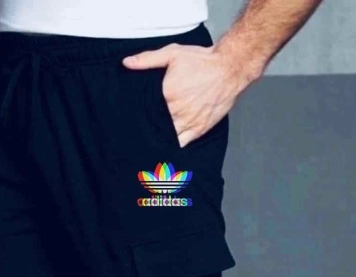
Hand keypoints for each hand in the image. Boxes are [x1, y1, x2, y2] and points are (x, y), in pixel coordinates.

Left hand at [122, 42, 257, 147]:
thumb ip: (147, 59)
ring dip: (160, 138)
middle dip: (148, 128)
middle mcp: (176, 111)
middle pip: (156, 126)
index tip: (132, 119)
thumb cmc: (202, 61)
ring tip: (152, 140)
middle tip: (138, 133)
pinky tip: (167, 143)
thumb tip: (126, 63)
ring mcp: (188, 122)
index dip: (138, 116)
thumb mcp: (172, 54)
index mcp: (166, 95)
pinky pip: (181, 143)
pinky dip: (173, 144)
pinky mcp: (199, 129)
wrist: (229, 68)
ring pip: (167, 137)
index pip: (146, 111)